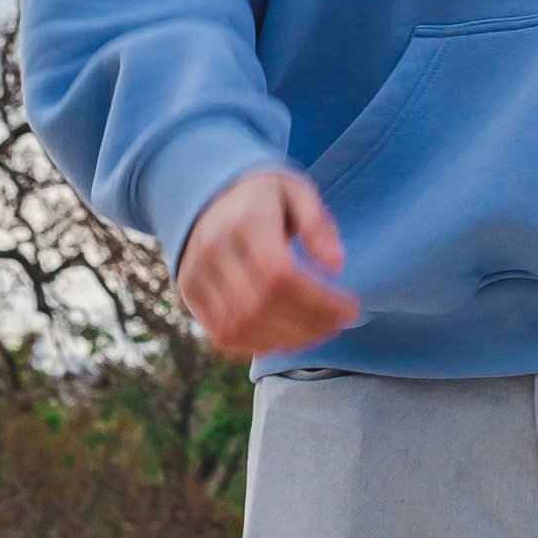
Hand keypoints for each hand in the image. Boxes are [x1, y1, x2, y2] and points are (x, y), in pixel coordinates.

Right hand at [176, 168, 358, 359]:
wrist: (208, 193)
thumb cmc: (265, 195)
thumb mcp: (297, 192)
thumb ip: (317, 224)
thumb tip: (336, 264)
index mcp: (247, 219)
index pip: (280, 275)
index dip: (317, 301)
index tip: (349, 309)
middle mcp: (215, 249)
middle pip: (261, 305)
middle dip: (306, 325)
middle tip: (337, 325)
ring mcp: (197, 273)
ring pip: (239, 326)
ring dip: (284, 340)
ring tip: (316, 334)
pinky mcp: (188, 292)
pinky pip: (220, 334)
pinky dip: (255, 345)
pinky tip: (284, 339)